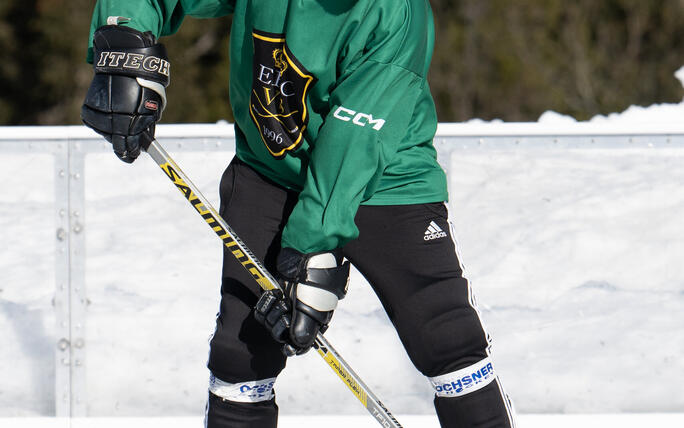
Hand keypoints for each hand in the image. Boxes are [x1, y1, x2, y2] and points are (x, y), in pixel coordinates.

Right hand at [81, 25, 169, 162]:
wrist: (124, 63)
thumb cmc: (144, 85)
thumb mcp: (152, 106)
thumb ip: (146, 125)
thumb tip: (143, 142)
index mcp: (131, 120)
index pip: (129, 144)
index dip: (132, 152)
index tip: (133, 155)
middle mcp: (113, 119)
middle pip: (116, 142)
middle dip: (123, 148)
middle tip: (127, 153)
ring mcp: (99, 113)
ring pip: (105, 133)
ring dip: (112, 133)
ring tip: (119, 124)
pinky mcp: (88, 107)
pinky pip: (93, 123)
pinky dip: (100, 123)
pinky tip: (108, 117)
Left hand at [254, 248, 349, 355]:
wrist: (306, 252)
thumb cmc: (315, 279)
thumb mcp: (312, 304)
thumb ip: (305, 327)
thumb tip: (297, 346)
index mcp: (314, 321)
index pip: (302, 344)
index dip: (293, 348)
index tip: (286, 348)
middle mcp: (299, 316)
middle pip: (282, 335)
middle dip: (280, 324)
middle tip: (286, 309)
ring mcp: (286, 306)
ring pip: (271, 323)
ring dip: (272, 312)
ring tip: (280, 298)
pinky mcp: (275, 296)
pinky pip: (263, 310)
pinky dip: (265, 304)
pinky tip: (273, 294)